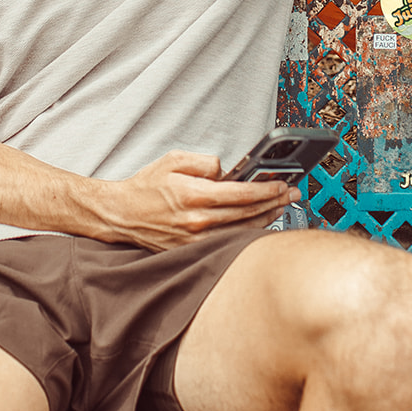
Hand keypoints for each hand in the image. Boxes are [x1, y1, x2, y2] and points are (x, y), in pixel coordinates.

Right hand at [88, 151, 298, 250]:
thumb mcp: (173, 160)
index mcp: (194, 195)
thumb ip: (205, 162)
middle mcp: (197, 221)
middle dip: (274, 202)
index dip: (267, 190)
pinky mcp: (192, 250)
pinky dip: (246, 232)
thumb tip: (227, 170)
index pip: (242, 194)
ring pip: (241, 231)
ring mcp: (195, 240)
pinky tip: (257, 223)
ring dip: (265, 218)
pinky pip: (227, 242)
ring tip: (281, 207)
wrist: (120, 215)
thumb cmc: (145, 187)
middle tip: (291, 193)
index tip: (282, 184)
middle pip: (247, 213)